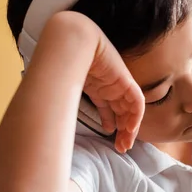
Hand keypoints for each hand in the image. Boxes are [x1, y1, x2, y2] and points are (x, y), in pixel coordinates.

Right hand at [77, 13, 144, 152]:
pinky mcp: (126, 81)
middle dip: (124, 132)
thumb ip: (70, 104)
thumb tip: (56, 122)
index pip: (112, 110)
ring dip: (130, 128)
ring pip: (131, 110)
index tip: (113, 141)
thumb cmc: (67, 62)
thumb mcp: (70, 89)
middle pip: (123, 113)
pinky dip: (135, 115)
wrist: (75, 43)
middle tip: (122, 148)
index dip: (114, 125)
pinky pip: (136, 101)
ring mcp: (120, 85)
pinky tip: (131, 128)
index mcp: (101, 89)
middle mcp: (113, 88)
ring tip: (126, 143)